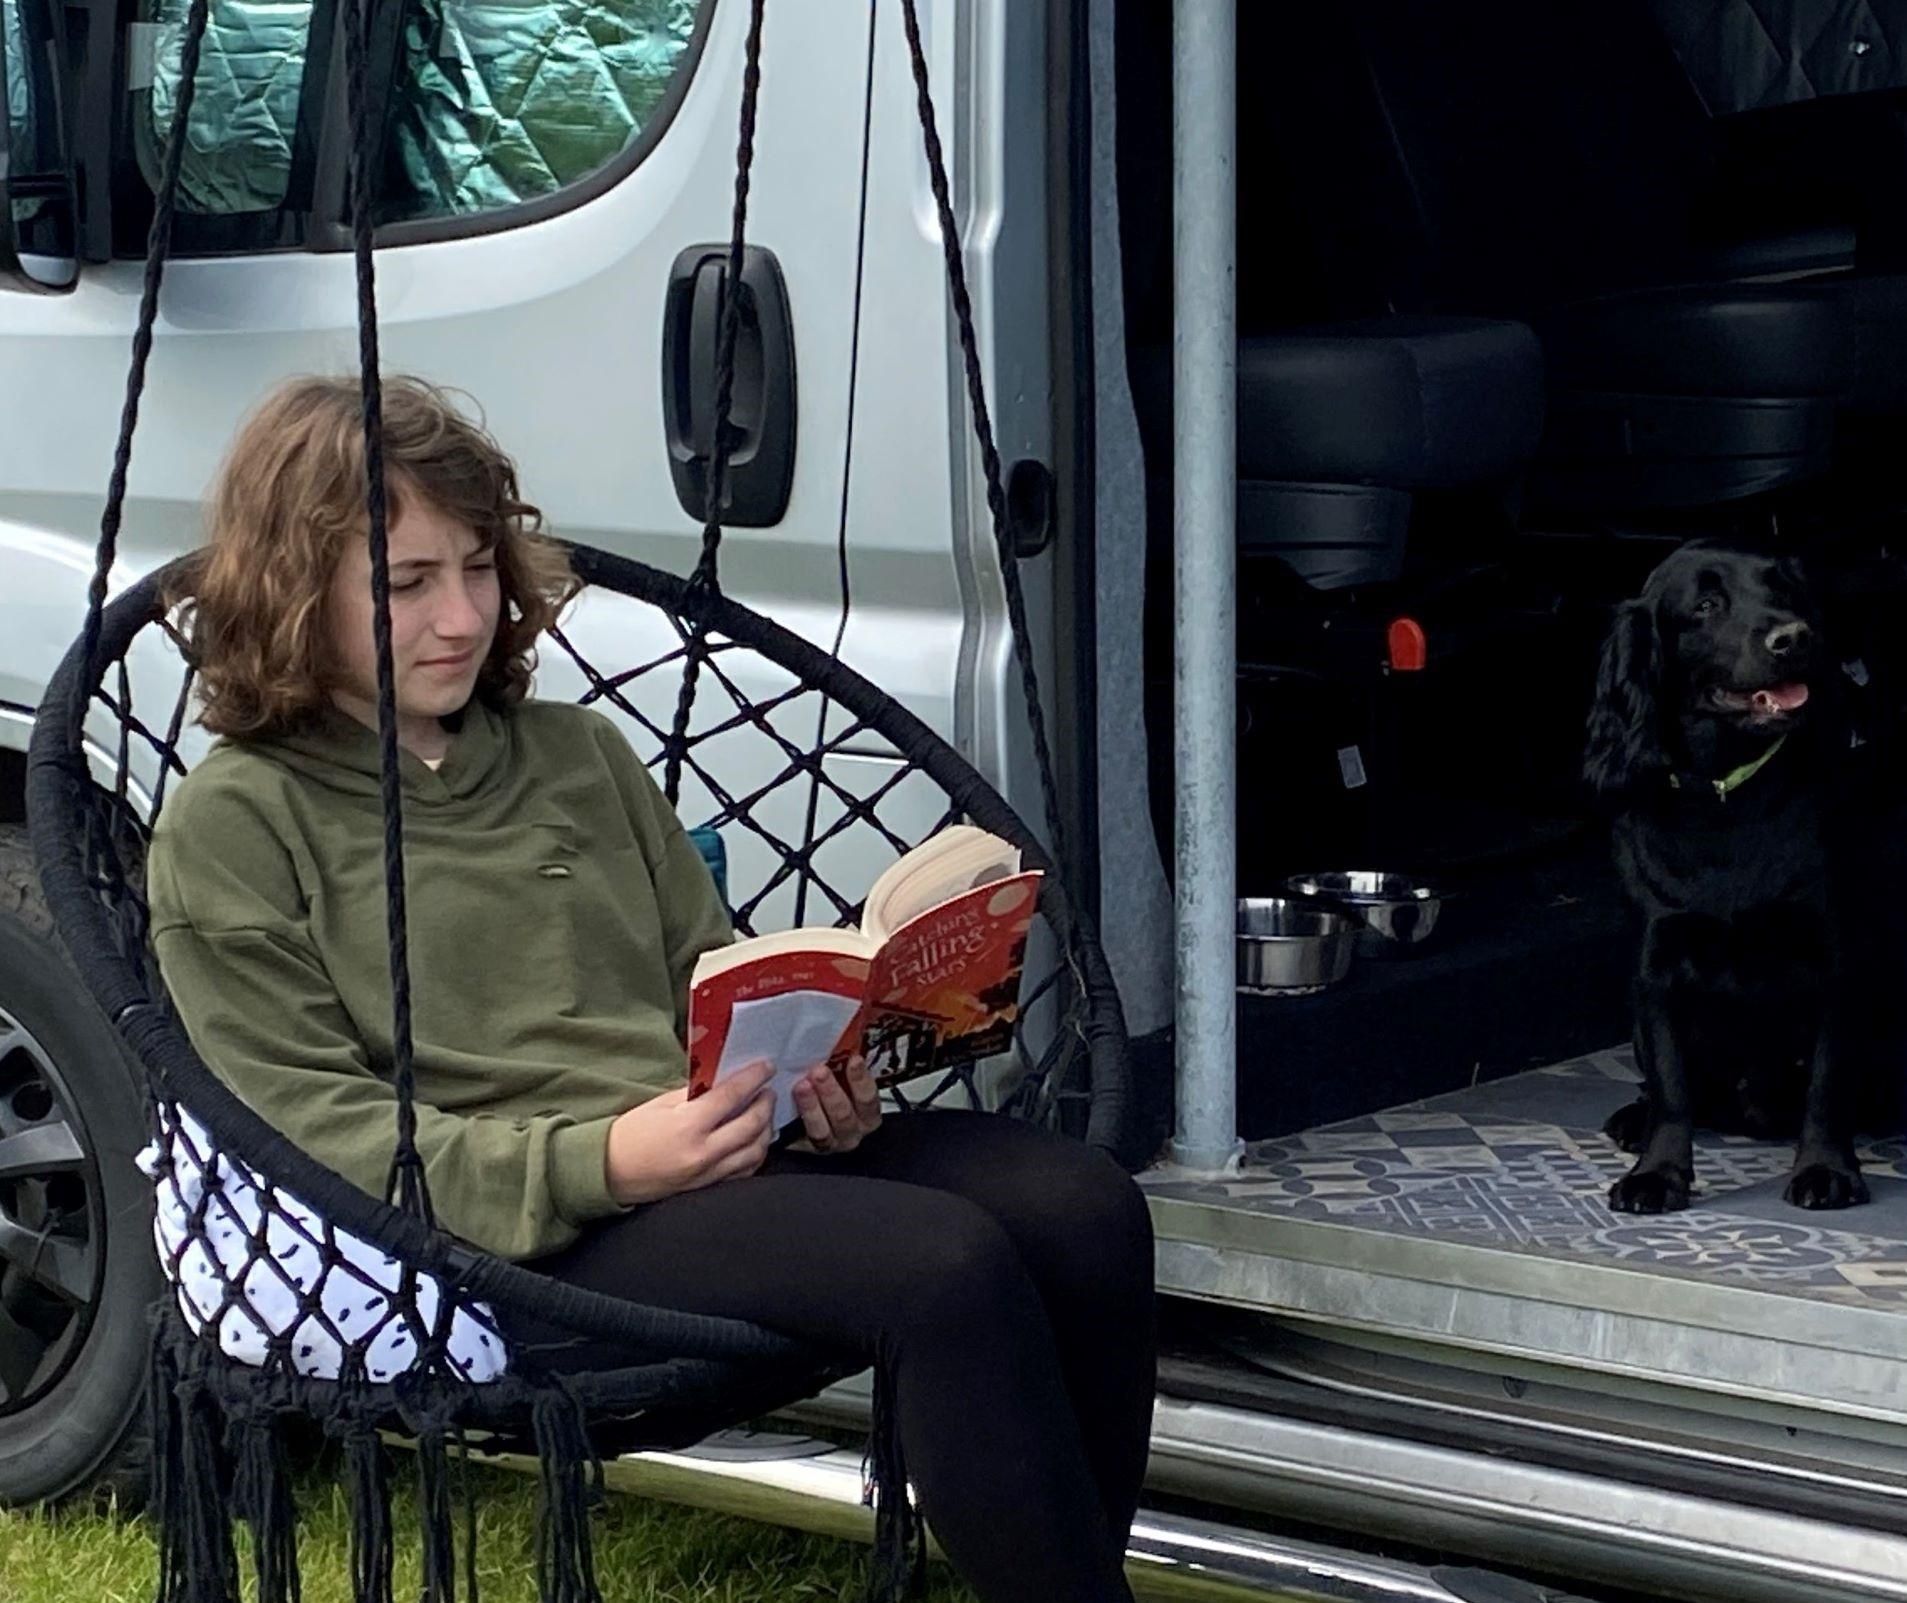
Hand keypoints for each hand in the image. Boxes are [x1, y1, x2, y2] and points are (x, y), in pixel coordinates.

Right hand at [603, 1059, 775, 1205]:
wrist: (610, 1173)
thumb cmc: (631, 1134)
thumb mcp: (660, 1104)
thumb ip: (695, 1094)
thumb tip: (723, 1080)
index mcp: (688, 1125)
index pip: (732, 1096)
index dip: (753, 1078)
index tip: (766, 1067)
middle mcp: (703, 1152)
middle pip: (751, 1124)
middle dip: (765, 1103)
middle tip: (768, 1090)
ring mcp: (708, 1174)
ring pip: (754, 1151)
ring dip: (765, 1129)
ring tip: (764, 1113)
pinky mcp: (708, 1187)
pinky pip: (744, 1171)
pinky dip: (755, 1153)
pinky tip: (754, 1140)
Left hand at [790, 1055, 881, 1155]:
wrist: (812, 1117)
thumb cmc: (834, 1088)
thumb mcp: (844, 1077)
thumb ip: (846, 1064)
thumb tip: (846, 1036)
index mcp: (867, 1114)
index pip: (868, 1099)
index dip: (861, 1080)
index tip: (853, 1060)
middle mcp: (852, 1131)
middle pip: (844, 1115)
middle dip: (831, 1092)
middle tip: (819, 1071)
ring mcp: (830, 1142)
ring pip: (822, 1130)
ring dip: (811, 1107)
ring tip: (801, 1086)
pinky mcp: (807, 1148)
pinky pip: (800, 1140)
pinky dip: (794, 1121)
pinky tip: (785, 1103)